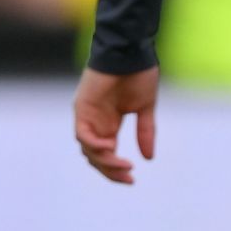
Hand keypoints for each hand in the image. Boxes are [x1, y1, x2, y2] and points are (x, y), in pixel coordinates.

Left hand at [74, 66, 158, 183]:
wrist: (130, 51)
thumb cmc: (138, 73)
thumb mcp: (144, 108)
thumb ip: (144, 132)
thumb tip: (149, 158)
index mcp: (108, 123)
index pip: (106, 155)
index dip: (117, 170)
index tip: (132, 179)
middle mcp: (95, 122)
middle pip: (96, 157)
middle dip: (111, 171)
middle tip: (128, 177)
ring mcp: (87, 115)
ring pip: (88, 150)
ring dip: (105, 162)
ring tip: (124, 165)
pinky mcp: (82, 107)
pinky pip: (82, 134)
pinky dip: (94, 145)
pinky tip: (110, 148)